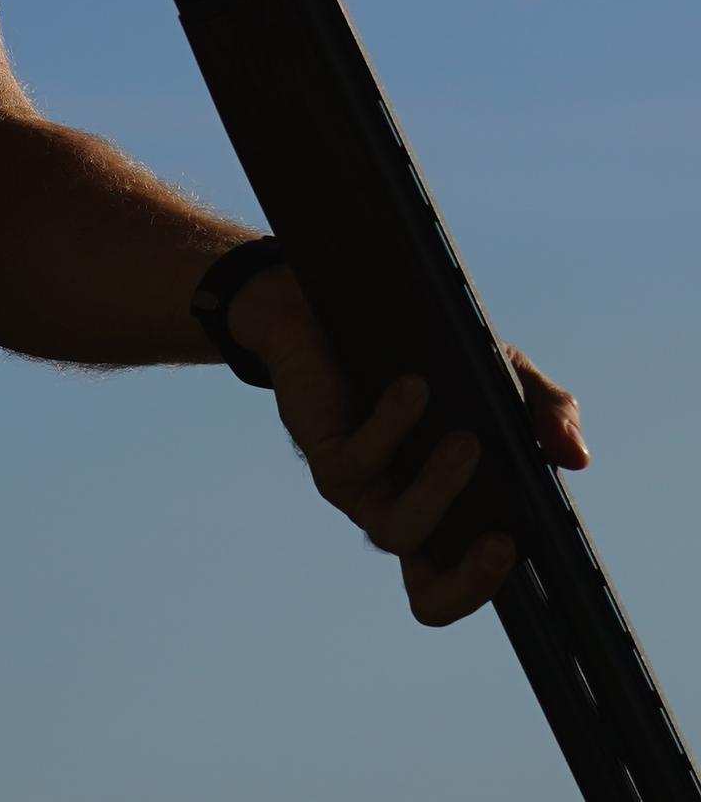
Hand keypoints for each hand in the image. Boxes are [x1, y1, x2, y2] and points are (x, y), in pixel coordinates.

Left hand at [227, 265, 589, 625]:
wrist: (325, 303)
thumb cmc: (422, 353)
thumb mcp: (498, 374)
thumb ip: (546, 411)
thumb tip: (576, 458)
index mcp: (440, 513)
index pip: (453, 589)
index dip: (482, 589)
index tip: (518, 551)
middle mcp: (396, 513)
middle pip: (427, 597)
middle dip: (471, 577)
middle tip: (505, 537)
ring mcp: (358, 491)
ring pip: (396, 530)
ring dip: (438, 491)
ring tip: (467, 441)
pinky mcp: (324, 454)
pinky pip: (358, 461)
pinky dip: (392, 427)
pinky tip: (414, 388)